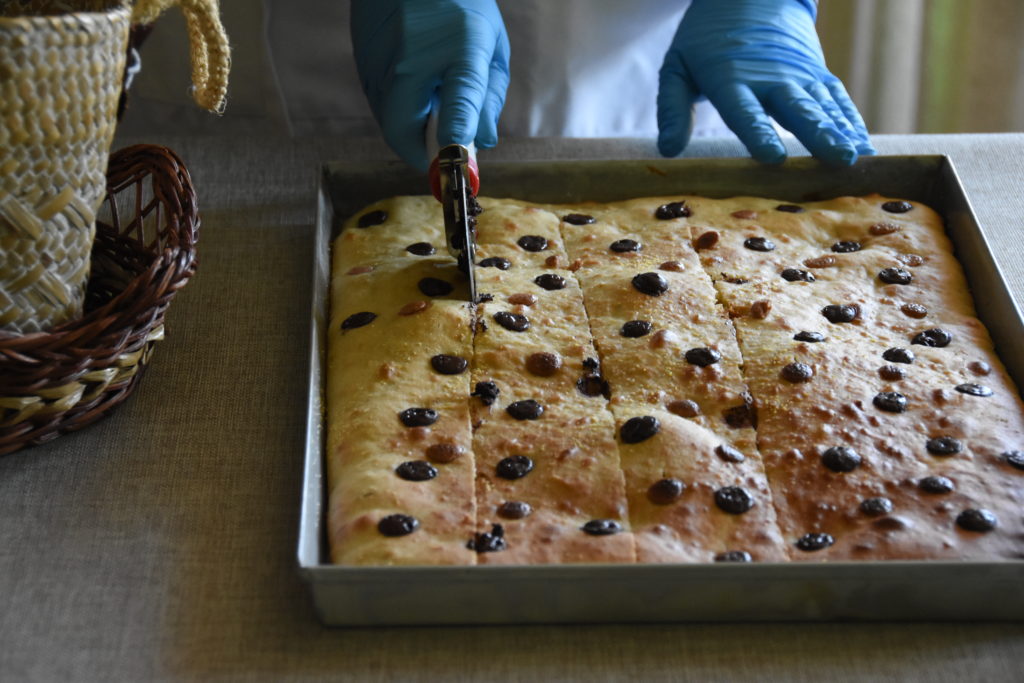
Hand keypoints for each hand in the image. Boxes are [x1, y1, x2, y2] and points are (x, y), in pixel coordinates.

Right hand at [351, 0, 509, 169]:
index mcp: (459, 50)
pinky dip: (398, 106)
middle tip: (442, 146)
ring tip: (431, 99)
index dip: (455, 148)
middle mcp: (412, 60)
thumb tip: (482, 141)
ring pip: (390, 120)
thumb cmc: (459, 3)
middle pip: (404, 133)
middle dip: (424, 148)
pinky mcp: (362, 61)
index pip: (457, 112)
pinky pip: (379, 100)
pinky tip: (413, 81)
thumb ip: (487, 97)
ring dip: (411, 126)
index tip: (459, 168)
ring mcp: (380, 62)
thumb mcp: (488, 46)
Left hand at [657, 0, 874, 165]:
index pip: (745, 110)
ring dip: (841, 132)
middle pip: (797, 108)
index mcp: (731, 78)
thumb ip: (672, 108)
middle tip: (838, 158)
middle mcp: (771, 78)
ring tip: (856, 158)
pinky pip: (837, 99)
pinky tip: (863, 146)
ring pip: (823, 106)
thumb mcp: (677, 66)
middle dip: (818, 134)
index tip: (773, 157)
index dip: (758, 133)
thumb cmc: (705, 39)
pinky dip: (851, 122)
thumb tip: (668, 150)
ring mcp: (799, 75)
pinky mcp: (816, 74)